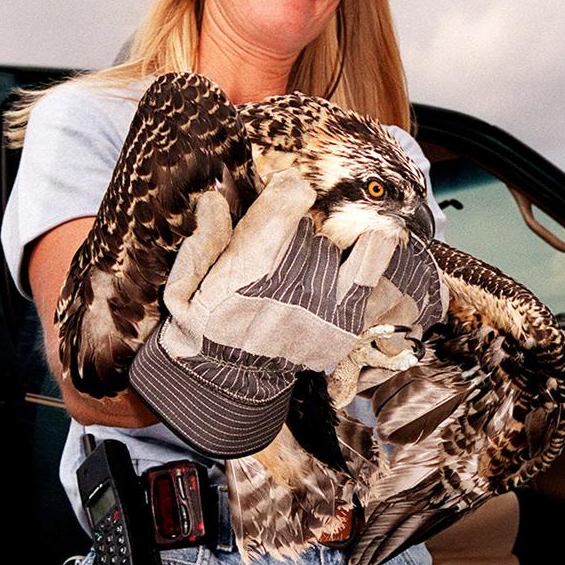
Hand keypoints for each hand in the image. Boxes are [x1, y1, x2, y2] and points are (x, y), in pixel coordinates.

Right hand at [128, 168, 405, 455]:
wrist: (230, 379)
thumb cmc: (206, 322)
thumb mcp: (184, 288)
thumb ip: (202, 244)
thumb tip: (214, 199)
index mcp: (244, 280)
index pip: (279, 218)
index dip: (287, 190)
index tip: (287, 184)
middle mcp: (287, 295)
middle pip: (313, 231)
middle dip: (310, 214)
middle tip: (304, 212)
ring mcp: (321, 314)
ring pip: (348, 251)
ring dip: (347, 231)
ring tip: (344, 223)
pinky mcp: (343, 328)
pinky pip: (373, 284)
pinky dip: (379, 257)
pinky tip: (378, 238)